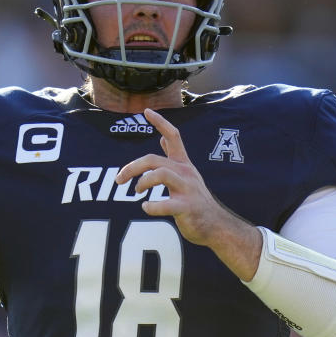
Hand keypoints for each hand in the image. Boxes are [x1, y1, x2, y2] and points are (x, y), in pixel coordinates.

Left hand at [115, 108, 231, 247]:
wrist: (217, 226)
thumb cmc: (197, 201)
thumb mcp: (187, 174)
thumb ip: (174, 157)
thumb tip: (162, 137)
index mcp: (184, 165)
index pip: (174, 136)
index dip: (160, 122)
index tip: (146, 110)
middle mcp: (186, 173)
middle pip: (154, 159)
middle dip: (132, 167)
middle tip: (119, 179)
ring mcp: (188, 189)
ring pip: (160, 174)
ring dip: (143, 182)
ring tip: (137, 192)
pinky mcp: (187, 207)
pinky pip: (166, 204)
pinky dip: (152, 206)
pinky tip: (146, 207)